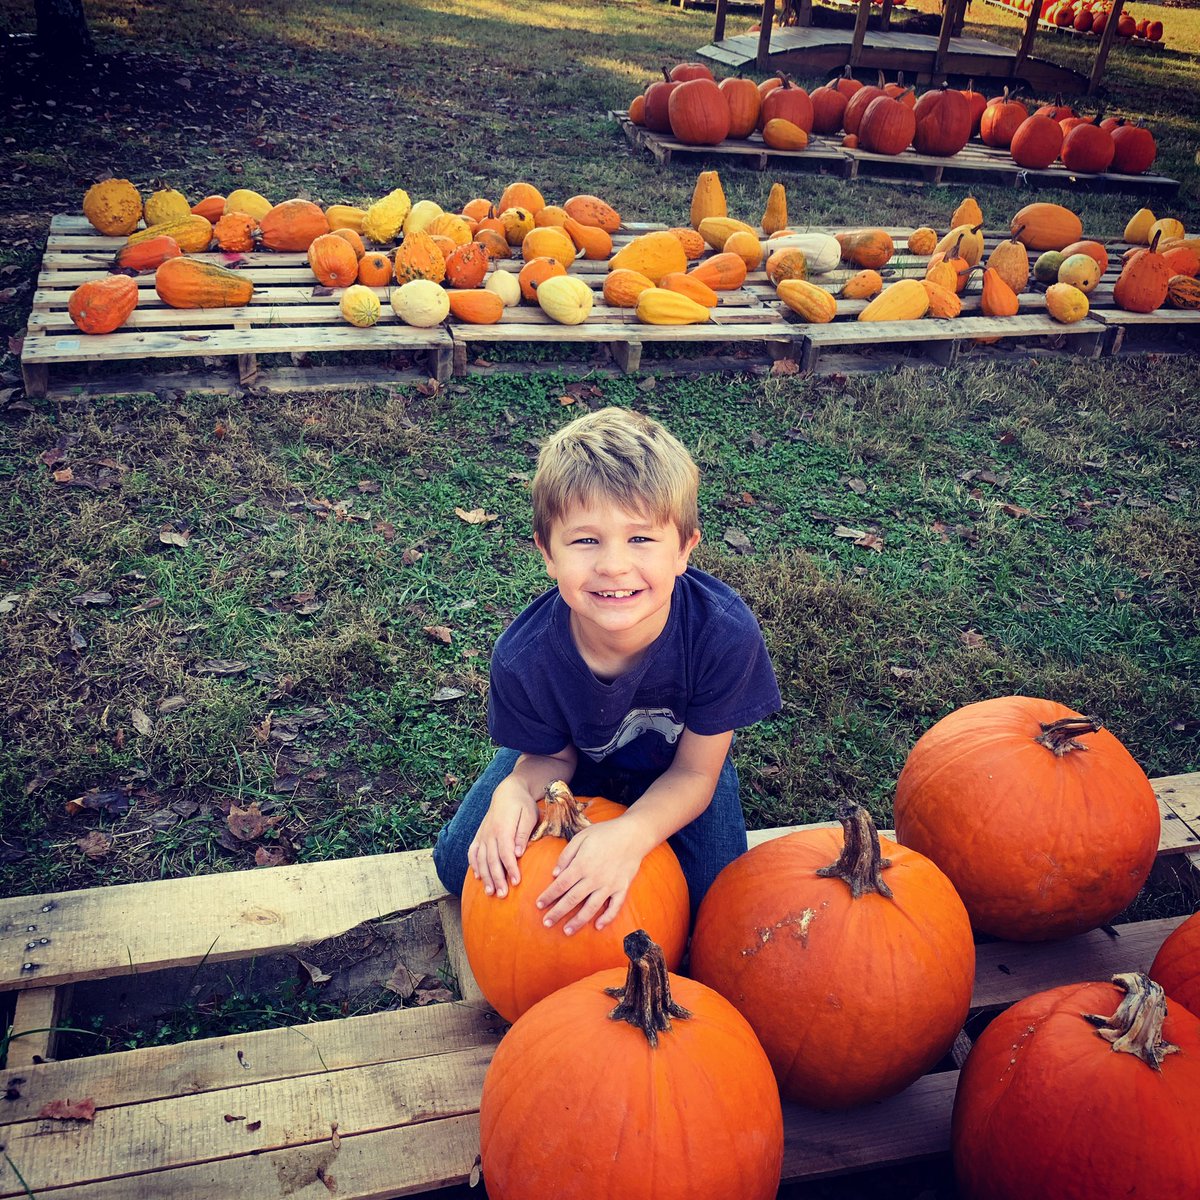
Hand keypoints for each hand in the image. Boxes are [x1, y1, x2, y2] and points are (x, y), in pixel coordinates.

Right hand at [467, 776, 539, 898]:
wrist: (508, 791)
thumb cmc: (522, 804)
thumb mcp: (528, 816)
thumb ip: (523, 834)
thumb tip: (518, 853)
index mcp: (503, 829)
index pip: (506, 853)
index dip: (510, 869)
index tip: (516, 882)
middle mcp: (489, 833)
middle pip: (492, 860)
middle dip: (497, 879)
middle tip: (503, 895)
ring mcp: (482, 835)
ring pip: (481, 859)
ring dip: (485, 877)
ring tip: (490, 892)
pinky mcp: (479, 835)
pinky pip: (473, 852)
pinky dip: (474, 865)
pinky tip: (477, 877)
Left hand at [535, 817, 650, 935]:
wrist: (633, 834)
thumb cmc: (605, 833)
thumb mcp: (581, 837)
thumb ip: (566, 855)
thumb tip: (555, 874)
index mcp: (581, 865)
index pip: (560, 885)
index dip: (548, 896)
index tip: (539, 905)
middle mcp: (594, 878)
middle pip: (572, 899)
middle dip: (557, 912)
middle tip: (546, 923)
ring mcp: (609, 885)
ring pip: (591, 908)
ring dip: (578, 921)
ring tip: (567, 931)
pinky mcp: (622, 888)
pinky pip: (614, 907)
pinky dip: (607, 918)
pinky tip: (598, 926)